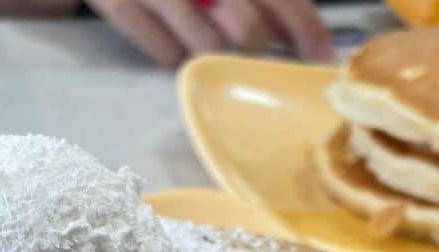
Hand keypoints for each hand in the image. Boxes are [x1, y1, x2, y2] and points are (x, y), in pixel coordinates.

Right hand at [87, 0, 334, 68]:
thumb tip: (299, 31)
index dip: (308, 29)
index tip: (322, 58)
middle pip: (247, 29)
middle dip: (253, 44)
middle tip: (246, 42)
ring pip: (205, 46)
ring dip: (209, 51)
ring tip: (201, 34)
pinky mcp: (117, 1)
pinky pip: (163, 54)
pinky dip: (171, 53)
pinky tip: (170, 39)